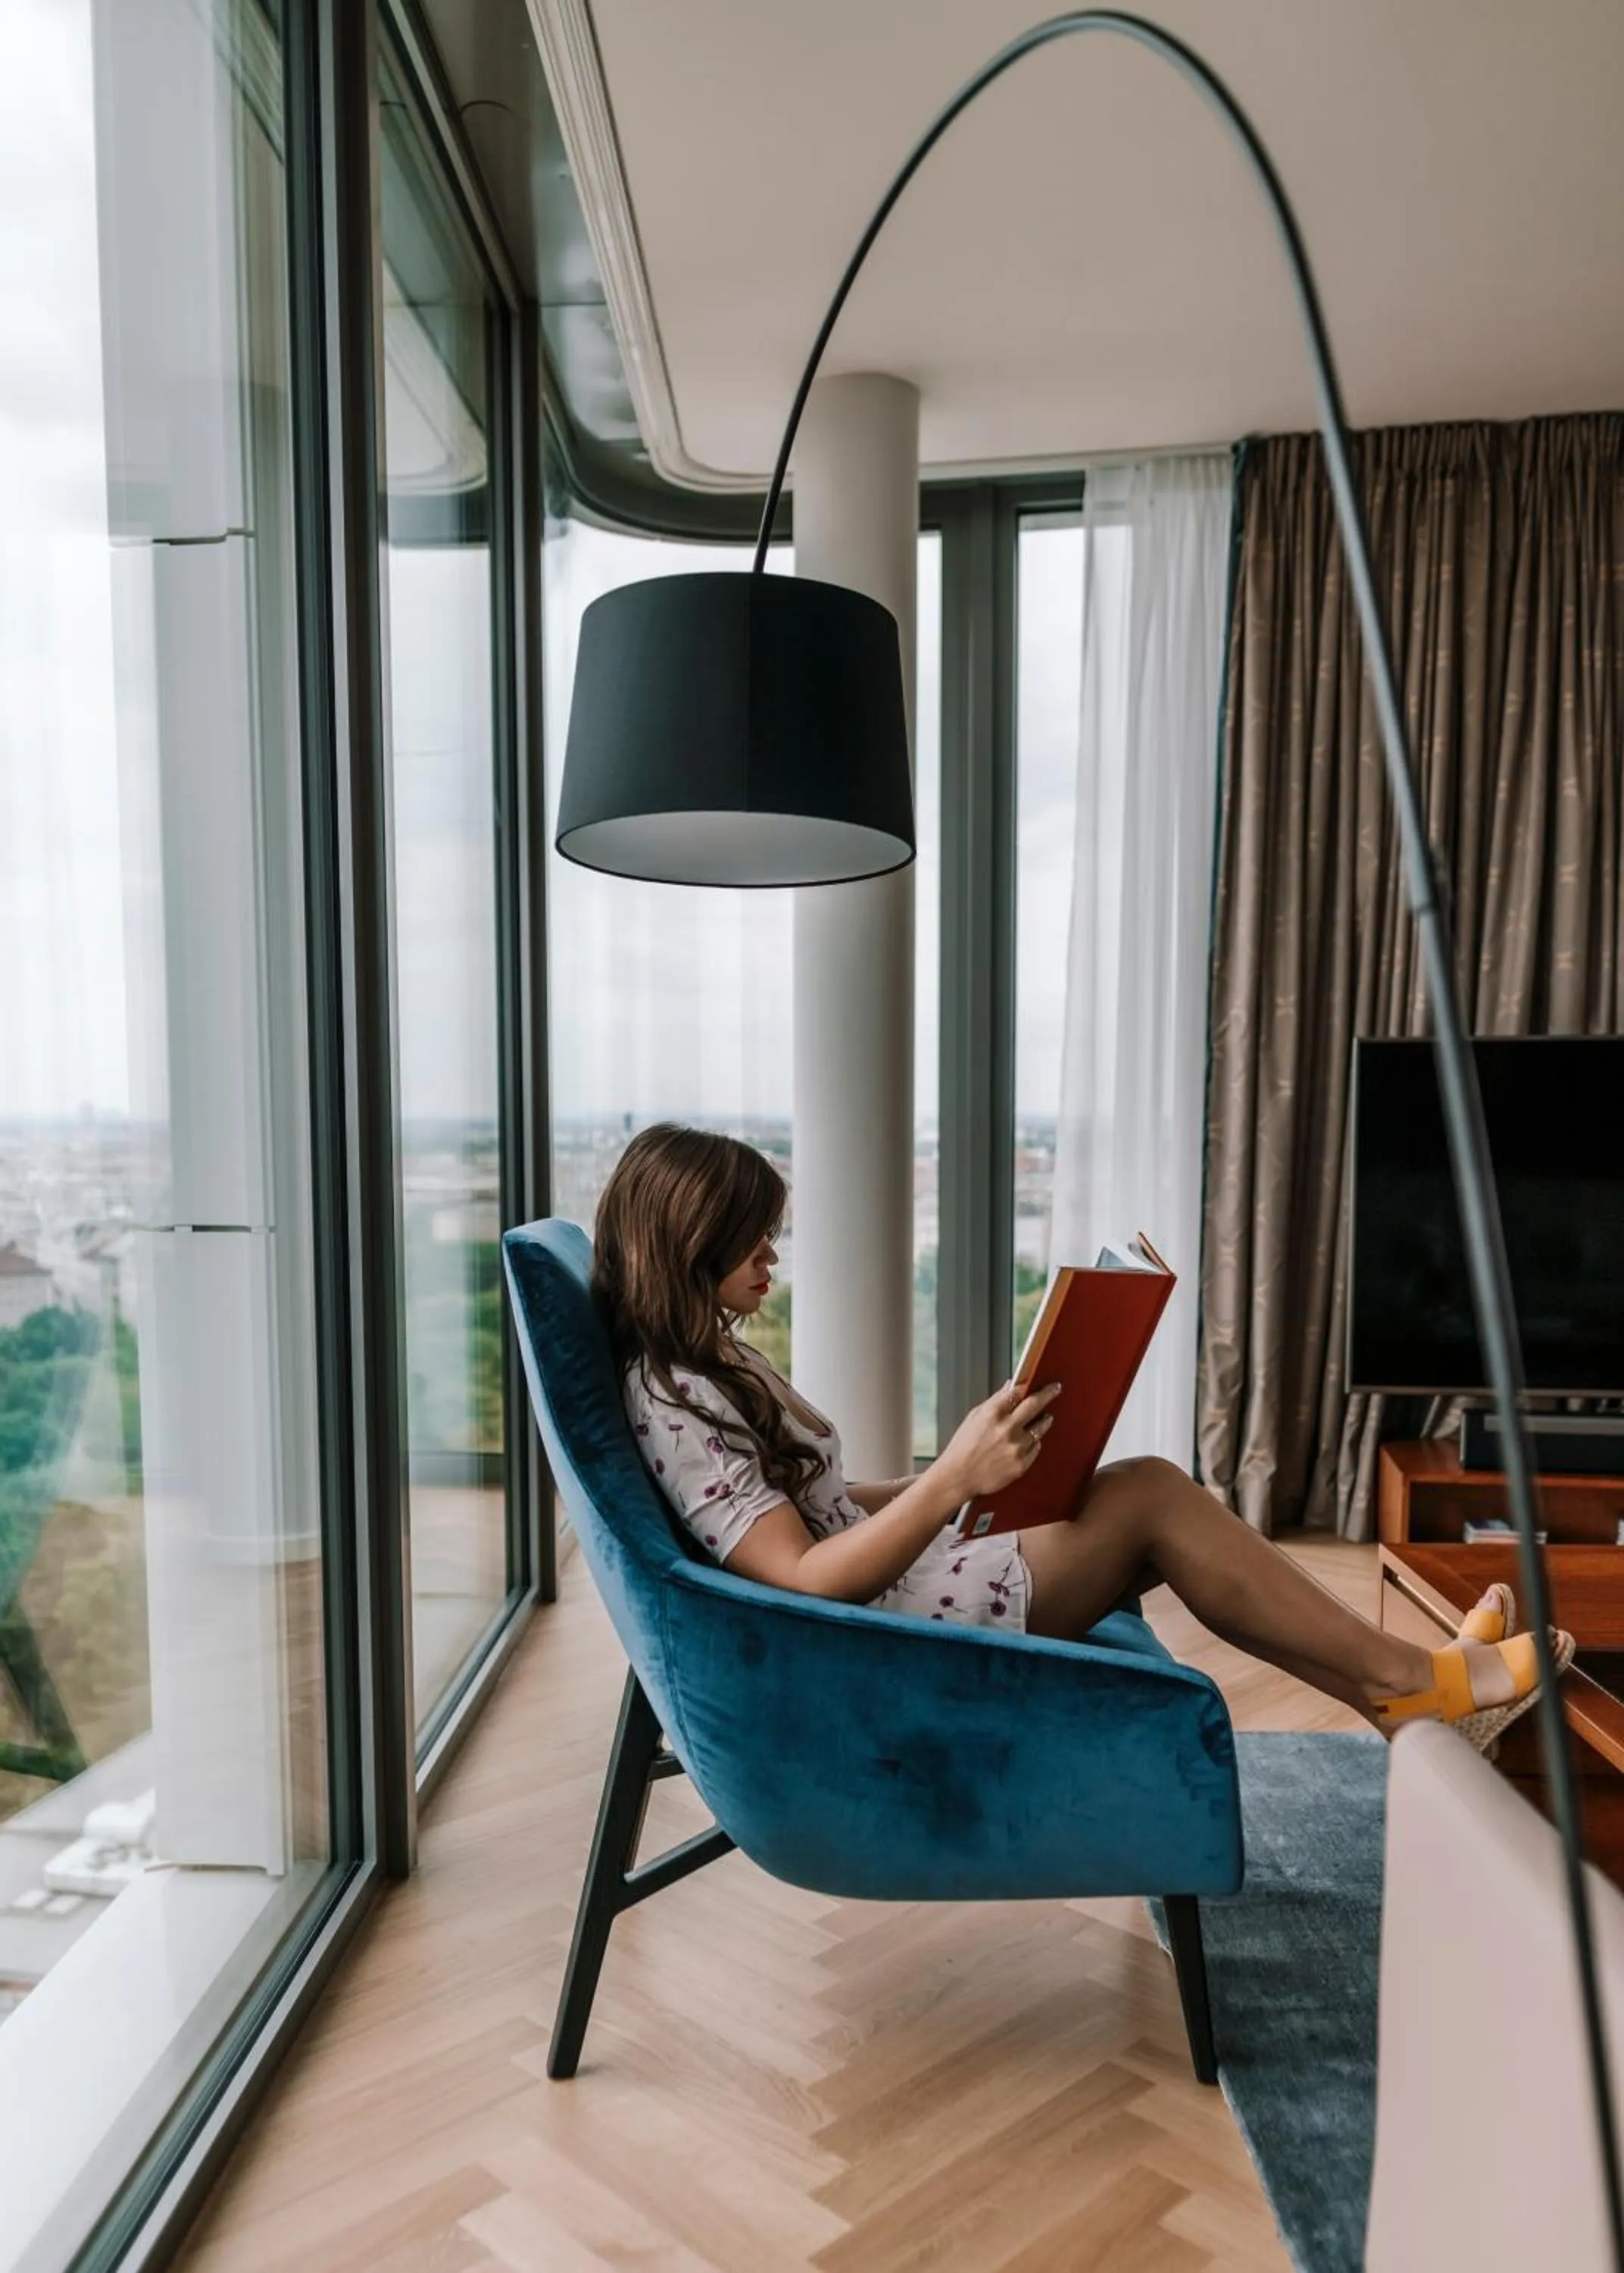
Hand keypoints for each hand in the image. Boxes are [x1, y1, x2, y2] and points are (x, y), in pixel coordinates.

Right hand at [937, 1379, 1061, 1502]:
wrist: (958, 1477)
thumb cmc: (963, 1447)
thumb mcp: (974, 1417)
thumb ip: (995, 1401)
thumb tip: (1010, 1387)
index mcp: (992, 1414)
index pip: (1017, 1391)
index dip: (1029, 1384)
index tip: (1039, 1382)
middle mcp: (1006, 1429)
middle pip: (1034, 1404)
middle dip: (1048, 1393)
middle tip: (1055, 1389)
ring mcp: (1016, 1447)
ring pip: (1040, 1427)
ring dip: (1044, 1420)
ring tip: (1045, 1418)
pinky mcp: (1021, 1464)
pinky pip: (1036, 1447)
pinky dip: (1034, 1442)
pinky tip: (1027, 1442)